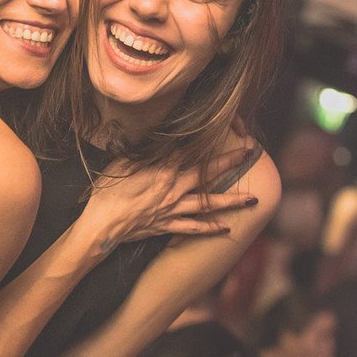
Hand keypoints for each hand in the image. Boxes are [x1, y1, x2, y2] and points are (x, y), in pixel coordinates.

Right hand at [82, 144, 257, 251]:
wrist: (103, 225)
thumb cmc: (107, 192)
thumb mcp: (122, 163)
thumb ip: (143, 152)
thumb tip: (157, 139)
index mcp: (163, 170)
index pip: (188, 149)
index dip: (205, 137)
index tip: (222, 127)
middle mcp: (173, 188)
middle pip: (207, 172)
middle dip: (230, 161)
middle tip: (250, 153)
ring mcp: (173, 209)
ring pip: (208, 204)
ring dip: (232, 201)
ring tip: (253, 199)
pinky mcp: (167, 225)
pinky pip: (194, 228)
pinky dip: (210, 228)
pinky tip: (226, 227)